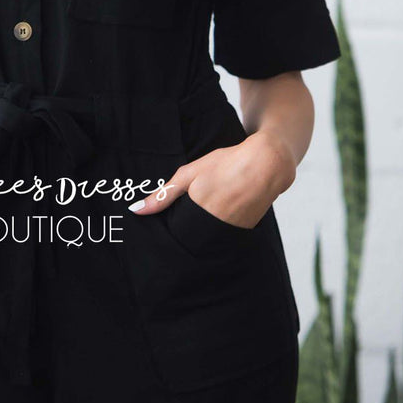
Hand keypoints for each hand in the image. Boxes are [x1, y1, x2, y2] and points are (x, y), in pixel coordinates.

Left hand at [128, 129, 296, 228]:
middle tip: (188, 213)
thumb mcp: (190, 173)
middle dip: (185, 232)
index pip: (176, 236)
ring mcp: (232, 231)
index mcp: (199, 213)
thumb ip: (163, 195)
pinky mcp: (245, 231)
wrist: (267, 163)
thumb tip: (136, 210)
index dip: (170, 231)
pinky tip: (221, 209)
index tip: (165, 225)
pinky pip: (224, 235)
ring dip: (202, 230)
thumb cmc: (226, 164)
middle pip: (191, 239)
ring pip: (208, 238)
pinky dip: (218, 227)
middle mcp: (216, 227)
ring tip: (207, 208)